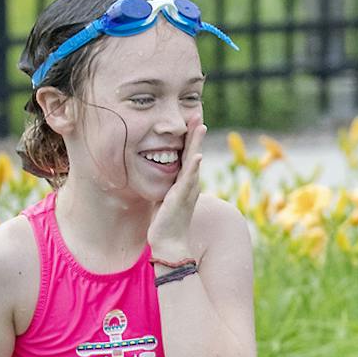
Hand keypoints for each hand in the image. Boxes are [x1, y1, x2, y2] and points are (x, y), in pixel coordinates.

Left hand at [147, 116, 206, 262]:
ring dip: (197, 143)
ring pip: (193, 162)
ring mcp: (187, 190)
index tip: (190, 119)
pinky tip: (197, 156)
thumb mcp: (164, 196)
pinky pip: (188, 180)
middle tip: (198, 113)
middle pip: (193, 153)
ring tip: (201, 126)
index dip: (189, 137)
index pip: (188, 154)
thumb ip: (165, 184)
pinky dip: (194, 167)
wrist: (169, 242)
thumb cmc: (166, 221)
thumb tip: (156, 174)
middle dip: (196, 133)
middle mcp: (189, 183)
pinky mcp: (181, 198)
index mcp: (185, 181)